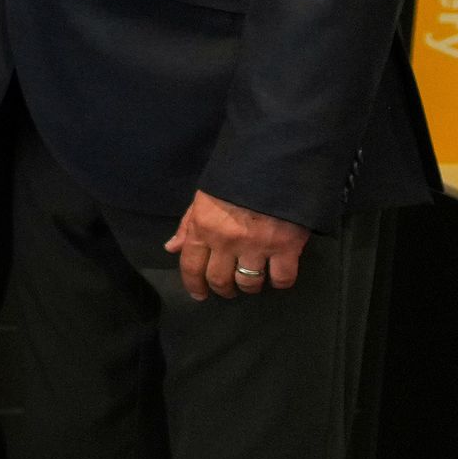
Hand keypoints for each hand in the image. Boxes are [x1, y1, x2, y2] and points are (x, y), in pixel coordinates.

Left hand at [167, 190, 309, 304]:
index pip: (191, 266)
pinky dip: (280, 282)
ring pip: (249, 283)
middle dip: (223, 289)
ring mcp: (256, 246)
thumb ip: (188, 225)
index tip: (199, 295)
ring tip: (252, 283)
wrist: (275, 163)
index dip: (194, 285)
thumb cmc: (236, 179)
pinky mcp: (286, 246)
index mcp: (203, 228)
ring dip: (249, 287)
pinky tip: (277, 277)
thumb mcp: (205, 197)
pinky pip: (282, 278)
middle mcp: (226, 241)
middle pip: (219, 279)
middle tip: (229, 290)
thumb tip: (171, 248)